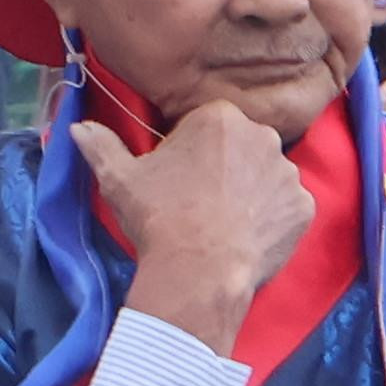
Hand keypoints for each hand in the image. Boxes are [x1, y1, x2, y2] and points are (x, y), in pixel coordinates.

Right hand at [74, 100, 316, 352]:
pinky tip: (249, 234)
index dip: (190, 151)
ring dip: (251, 191)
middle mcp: (264, 137)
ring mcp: (290, 174)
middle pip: (241, 148)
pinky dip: (272, 218)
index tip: (179, 176)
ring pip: (266, 176)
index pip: (207, 126)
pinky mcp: (305, 207)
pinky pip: (287, 207)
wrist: (200, 268)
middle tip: (201, 200)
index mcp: (221, 118)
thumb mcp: (119, 177)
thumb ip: (101, 146)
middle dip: (225, 166)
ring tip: (225, 220)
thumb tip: (79, 128)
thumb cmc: (159, 215)